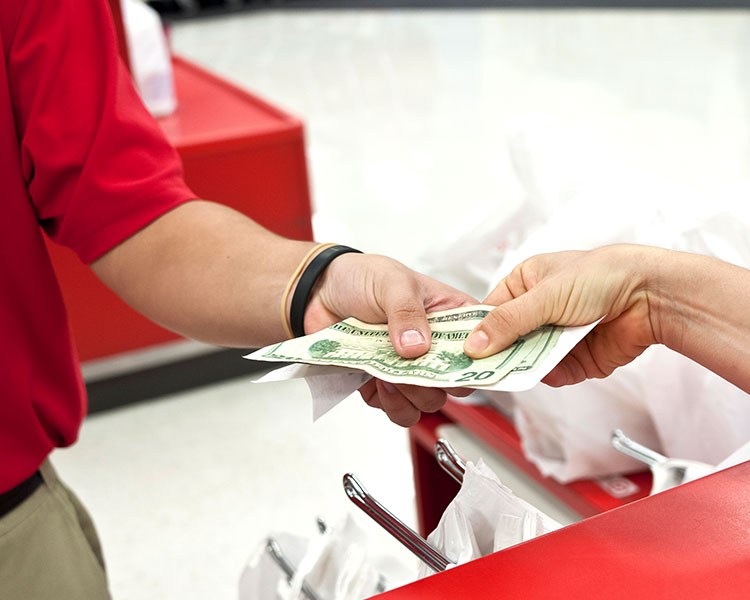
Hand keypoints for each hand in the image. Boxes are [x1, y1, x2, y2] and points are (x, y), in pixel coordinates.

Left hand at [304, 253, 476, 425]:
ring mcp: (411, 369)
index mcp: (451, 316)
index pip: (482, 344)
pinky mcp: (385, 386)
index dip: (477, 359)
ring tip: (388, 376)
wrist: (319, 292)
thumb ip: (406, 311)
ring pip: (428, 403)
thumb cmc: (364, 278)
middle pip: (456, 383)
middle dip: (434, 382)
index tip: (457, 364)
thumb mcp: (392, 282)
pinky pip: (398, 411)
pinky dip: (388, 402)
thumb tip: (417, 347)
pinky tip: (374, 380)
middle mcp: (436, 347)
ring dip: (410, 396)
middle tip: (412, 368)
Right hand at [463, 244, 660, 385]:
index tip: (463, 352)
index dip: (477, 332)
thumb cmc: (601, 275)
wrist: (650, 294)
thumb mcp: (544, 295)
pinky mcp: (577, 357)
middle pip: (507, 340)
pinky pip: (554, 373)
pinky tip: (554, 369)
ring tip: (522, 368)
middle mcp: (539, 310)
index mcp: (526, 284)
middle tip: (486, 369)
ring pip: (529, 359)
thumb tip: (475, 343)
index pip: (490, 312)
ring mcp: (557, 335)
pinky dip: (553, 374)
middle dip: (501, 354)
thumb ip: (507, 322)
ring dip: (527, 364)